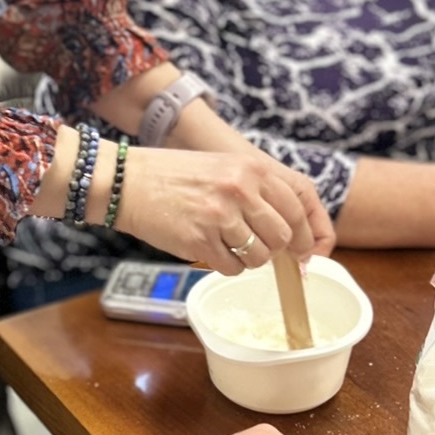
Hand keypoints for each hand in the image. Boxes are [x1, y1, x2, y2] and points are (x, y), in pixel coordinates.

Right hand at [115, 145, 333, 273]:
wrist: (129, 182)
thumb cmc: (176, 175)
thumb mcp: (225, 167)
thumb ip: (259, 191)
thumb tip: (291, 231)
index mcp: (252, 169)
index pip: (298, 208)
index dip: (306, 235)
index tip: (304, 251)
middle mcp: (240, 190)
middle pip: (282, 237)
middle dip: (276, 250)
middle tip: (262, 251)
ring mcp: (220, 216)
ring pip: (259, 257)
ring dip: (249, 259)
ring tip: (228, 245)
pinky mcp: (200, 240)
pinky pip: (231, 267)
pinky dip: (225, 265)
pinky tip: (210, 250)